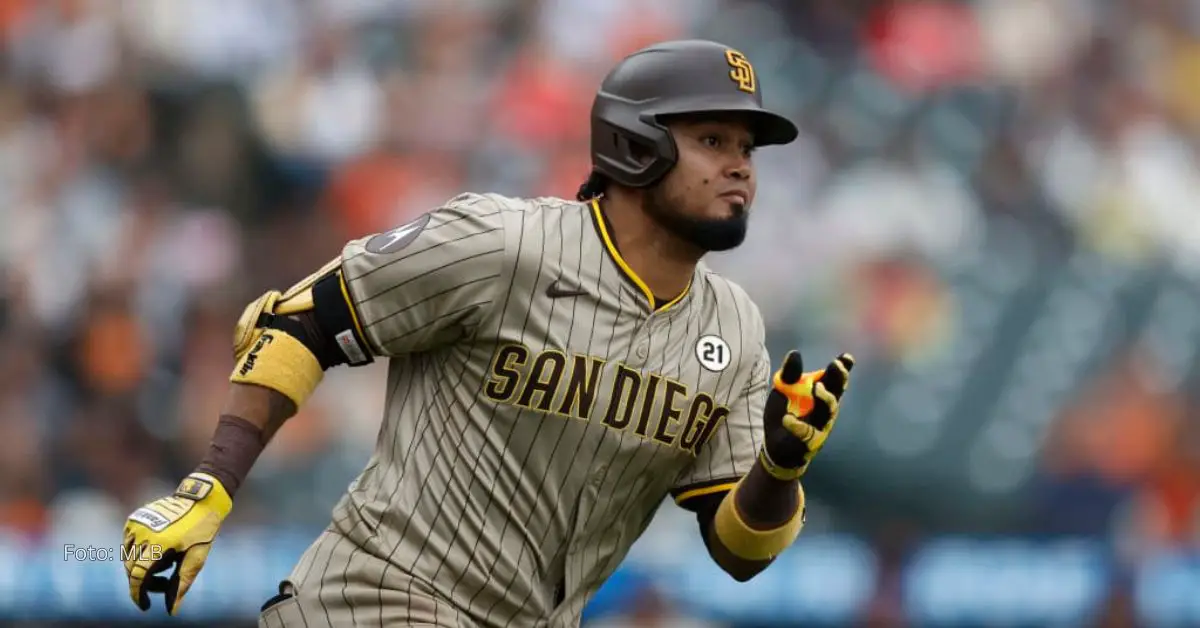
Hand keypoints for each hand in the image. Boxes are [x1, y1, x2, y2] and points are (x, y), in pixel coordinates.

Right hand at [122, 473, 231, 614]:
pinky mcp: (134, 519)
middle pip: (132, 569)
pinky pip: (129, 544)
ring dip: (142, 568)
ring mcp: (136, 524)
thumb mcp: (197, 558)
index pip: (138, 576)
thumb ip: (182, 583)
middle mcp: (143, 533)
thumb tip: (171, 610)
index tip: (145, 606)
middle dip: (145, 582)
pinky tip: (159, 553)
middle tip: (165, 582)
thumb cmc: (202, 530)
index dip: (138, 594)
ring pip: (128, 558)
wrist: (201, 500)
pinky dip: (138, 554)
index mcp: (159, 543)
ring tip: (167, 563)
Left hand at [760, 350, 854, 479]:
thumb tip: (795, 353)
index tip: (846, 357)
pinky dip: (798, 426)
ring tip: (816, 387)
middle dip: (839, 379)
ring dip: (825, 399)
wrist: (775, 444)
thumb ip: (790, 374)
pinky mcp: (810, 441)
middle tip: (836, 366)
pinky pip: (808, 433)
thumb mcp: (783, 390)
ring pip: (828, 412)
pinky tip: (787, 419)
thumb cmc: (784, 412)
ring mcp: (821, 425)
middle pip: (837, 392)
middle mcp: (825, 409)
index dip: (842, 368)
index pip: (834, 379)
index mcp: (820, 394)